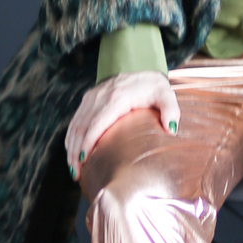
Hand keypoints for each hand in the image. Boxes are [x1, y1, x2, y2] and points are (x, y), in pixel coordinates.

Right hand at [64, 70, 181, 177]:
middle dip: (76, 152)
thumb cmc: (154, 87)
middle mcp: (100, 96)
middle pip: (81, 127)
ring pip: (75, 125)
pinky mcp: (88, 99)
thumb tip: (171, 129)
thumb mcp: (166, 95)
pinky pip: (75, 121)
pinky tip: (72, 153)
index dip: (88, 142)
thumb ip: (170, 110)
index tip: (84, 161)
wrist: (141, 67)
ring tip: (74, 170)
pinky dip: (71, 138)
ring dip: (71, 148)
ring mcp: (92, 97)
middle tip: (77, 174)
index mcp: (117, 98)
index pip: (97, 123)